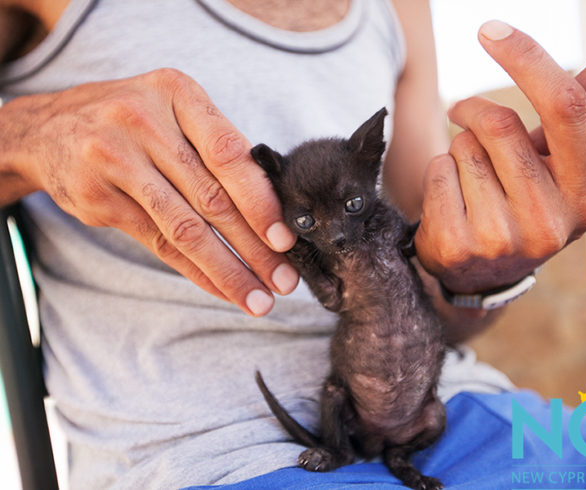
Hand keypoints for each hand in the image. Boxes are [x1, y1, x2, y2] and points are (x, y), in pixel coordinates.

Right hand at [4, 69, 297, 314]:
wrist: (48, 129)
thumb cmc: (132, 121)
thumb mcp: (173, 110)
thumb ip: (216, 146)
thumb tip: (272, 207)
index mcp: (177, 93)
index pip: (229, 154)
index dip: (261, 201)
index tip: (286, 239)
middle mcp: (144, 122)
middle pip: (211, 198)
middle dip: (255, 247)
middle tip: (284, 280)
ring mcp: (115, 160)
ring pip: (185, 229)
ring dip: (228, 270)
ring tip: (258, 299)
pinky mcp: (97, 199)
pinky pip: (158, 244)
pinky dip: (195, 272)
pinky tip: (221, 289)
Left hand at [415, 21, 585, 294]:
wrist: (481, 267)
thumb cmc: (524, 197)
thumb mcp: (559, 158)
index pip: (567, 109)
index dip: (528, 60)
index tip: (490, 30)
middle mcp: (553, 223)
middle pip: (500, 126)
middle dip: (474, 112)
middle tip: (465, 117)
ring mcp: (505, 241)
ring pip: (463, 149)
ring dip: (457, 150)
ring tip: (469, 180)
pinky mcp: (459, 248)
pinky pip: (436, 174)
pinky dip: (437, 174)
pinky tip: (451, 201)